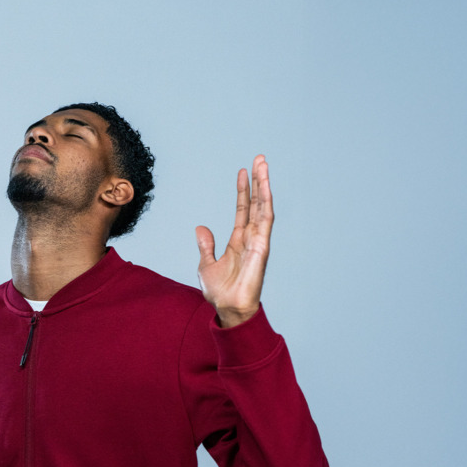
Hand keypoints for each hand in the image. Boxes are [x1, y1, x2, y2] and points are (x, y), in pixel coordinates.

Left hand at [195, 155, 273, 327]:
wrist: (227, 308)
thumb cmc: (220, 291)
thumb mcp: (206, 264)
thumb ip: (206, 246)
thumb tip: (200, 229)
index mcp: (238, 240)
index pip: (243, 210)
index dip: (243, 191)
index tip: (242, 172)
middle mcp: (251, 238)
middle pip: (256, 203)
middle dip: (258, 181)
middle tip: (259, 159)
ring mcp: (258, 241)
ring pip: (263, 207)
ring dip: (264, 185)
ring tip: (263, 164)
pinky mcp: (262, 247)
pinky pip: (265, 221)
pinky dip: (265, 202)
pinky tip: (265, 187)